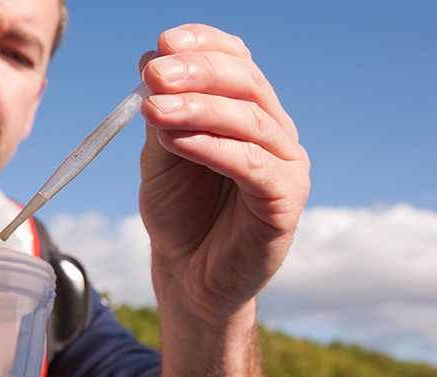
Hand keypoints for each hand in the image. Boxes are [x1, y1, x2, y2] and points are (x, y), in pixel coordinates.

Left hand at [137, 24, 309, 376]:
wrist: (189, 273)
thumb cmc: (178, 211)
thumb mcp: (160, 154)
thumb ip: (161, 113)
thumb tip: (151, 60)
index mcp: (246, 109)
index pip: (235, 60)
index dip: (204, 44)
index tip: (164, 42)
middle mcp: (272, 129)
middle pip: (245, 83)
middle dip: (197, 73)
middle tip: (154, 73)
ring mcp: (284, 163)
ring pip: (248, 121)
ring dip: (198, 109)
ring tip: (154, 108)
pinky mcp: (285, 199)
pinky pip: (251, 165)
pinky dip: (213, 148)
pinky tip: (178, 140)